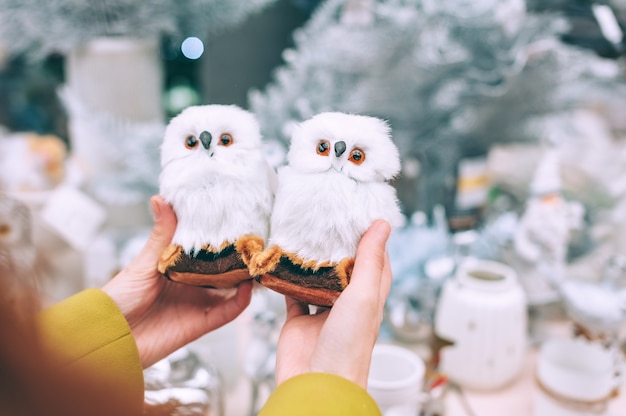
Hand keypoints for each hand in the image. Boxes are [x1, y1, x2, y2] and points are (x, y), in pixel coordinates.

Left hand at [102, 195, 251, 367]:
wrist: (110, 338)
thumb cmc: (120, 299)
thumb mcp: (143, 263)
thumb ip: (161, 235)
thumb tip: (161, 198)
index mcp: (177, 267)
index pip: (204, 250)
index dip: (220, 238)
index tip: (236, 220)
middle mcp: (191, 284)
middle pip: (223, 268)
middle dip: (239, 256)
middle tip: (254, 239)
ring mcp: (198, 303)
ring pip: (231, 289)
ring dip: (246, 277)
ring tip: (257, 260)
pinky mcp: (202, 323)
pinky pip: (228, 311)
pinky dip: (241, 301)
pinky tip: (248, 286)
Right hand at [274, 220, 391, 388]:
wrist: (316, 385)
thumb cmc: (348, 347)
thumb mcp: (363, 295)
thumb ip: (369, 260)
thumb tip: (383, 224)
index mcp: (369, 301)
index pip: (376, 265)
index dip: (373, 242)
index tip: (363, 218)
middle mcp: (347, 306)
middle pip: (345, 271)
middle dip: (339, 248)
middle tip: (330, 221)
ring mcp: (322, 314)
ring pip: (318, 281)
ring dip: (313, 263)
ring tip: (306, 236)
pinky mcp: (298, 323)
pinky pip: (292, 295)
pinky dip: (287, 280)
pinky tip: (283, 263)